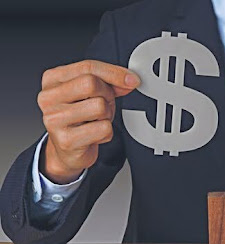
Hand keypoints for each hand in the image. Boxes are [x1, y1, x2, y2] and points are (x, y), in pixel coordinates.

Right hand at [37, 60, 139, 183]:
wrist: (68, 151)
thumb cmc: (81, 118)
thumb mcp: (93, 93)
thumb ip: (109, 81)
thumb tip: (129, 80)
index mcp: (52, 79)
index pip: (87, 67)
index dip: (114, 73)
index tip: (132, 80)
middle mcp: (48, 98)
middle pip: (91, 83)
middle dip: (107, 95)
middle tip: (105, 106)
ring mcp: (54, 120)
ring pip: (99, 106)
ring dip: (107, 116)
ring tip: (97, 121)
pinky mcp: (66, 140)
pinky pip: (103, 129)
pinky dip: (107, 133)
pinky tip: (95, 135)